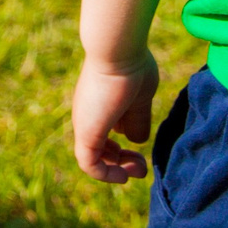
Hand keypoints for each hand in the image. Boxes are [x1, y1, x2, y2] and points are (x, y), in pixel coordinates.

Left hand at [70, 50, 159, 183]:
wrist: (118, 52)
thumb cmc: (132, 69)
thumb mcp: (141, 99)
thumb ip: (138, 119)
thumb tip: (136, 140)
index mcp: (99, 107)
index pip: (104, 136)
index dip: (121, 150)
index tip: (140, 154)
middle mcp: (89, 116)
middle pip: (100, 149)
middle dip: (121, 162)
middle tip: (142, 167)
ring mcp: (86, 124)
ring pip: (94, 159)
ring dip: (117, 171)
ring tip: (139, 170)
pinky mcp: (87, 133)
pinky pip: (90, 165)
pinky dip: (106, 175)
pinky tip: (124, 176)